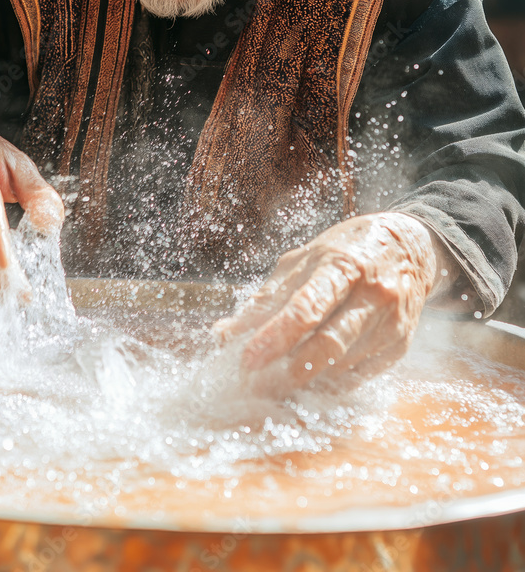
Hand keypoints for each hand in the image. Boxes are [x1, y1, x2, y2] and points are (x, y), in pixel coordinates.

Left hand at [213, 213, 453, 388]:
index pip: (307, 307)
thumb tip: (224, 334)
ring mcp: (390, 324)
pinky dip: (327, 384)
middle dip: (285, 373)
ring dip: (303, 381)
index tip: (246, 360)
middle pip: (327, 344)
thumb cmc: (346, 251)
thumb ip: (267, 297)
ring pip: (340, 366)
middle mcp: (372, 295)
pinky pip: (358, 377)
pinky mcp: (399, 347)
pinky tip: (304, 385)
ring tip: (269, 387)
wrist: (411, 248)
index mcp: (343, 265)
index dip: (275, 337)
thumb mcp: (304, 260)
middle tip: (252, 387)